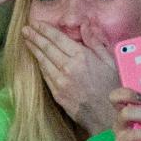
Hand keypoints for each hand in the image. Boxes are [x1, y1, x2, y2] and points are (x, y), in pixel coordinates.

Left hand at [22, 21, 120, 135]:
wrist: (109, 116)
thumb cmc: (115, 87)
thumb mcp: (111, 61)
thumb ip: (96, 42)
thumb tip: (85, 25)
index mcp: (82, 56)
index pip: (58, 39)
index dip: (45, 30)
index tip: (36, 23)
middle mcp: (68, 67)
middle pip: (47, 48)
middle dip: (35, 36)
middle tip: (26, 29)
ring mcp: (60, 81)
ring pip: (43, 61)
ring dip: (33, 49)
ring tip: (27, 40)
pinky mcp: (57, 93)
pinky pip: (45, 75)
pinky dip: (39, 64)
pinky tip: (36, 59)